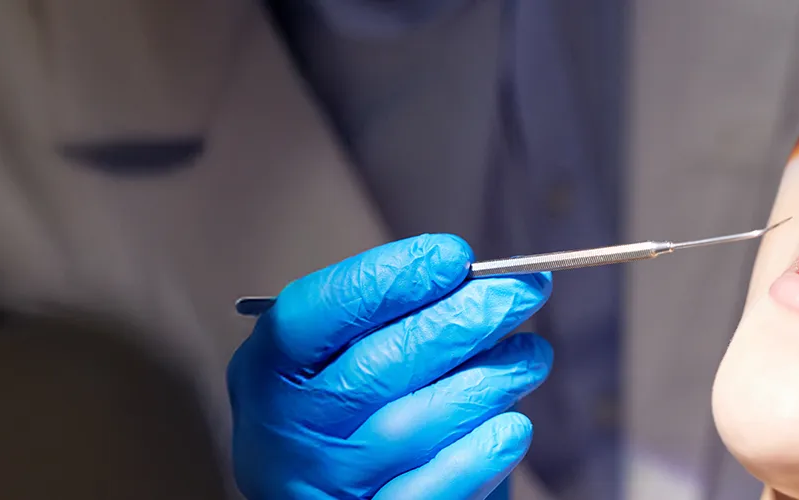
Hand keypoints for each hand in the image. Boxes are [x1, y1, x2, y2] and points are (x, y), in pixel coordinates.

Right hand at [228, 235, 552, 498]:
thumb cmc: (342, 412)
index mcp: (267, 373)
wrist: (327, 498)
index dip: (386, 280)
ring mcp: (326, 486)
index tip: (453, 255)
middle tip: (522, 292)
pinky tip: (513, 426)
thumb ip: (383, 321)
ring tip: (530, 356)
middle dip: (462, 321)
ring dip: (488, 381)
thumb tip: (470, 280)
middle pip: (377, 368)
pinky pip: (432, 491)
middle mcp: (287, 434)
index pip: (314, 316)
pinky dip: (480, 455)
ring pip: (415, 426)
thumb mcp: (332, 359)